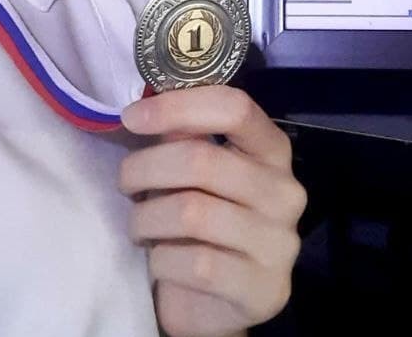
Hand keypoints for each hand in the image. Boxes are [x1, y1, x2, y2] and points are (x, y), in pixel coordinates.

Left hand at [120, 86, 306, 336]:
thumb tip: (146, 106)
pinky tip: (160, 261)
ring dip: (147, 218)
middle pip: (203, 160)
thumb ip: (183, 138)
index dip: (178, 106)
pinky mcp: (264, 289)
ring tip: (139, 225)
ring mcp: (280, 243)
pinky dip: (162, 261)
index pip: (235, 108)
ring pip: (192, 212)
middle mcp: (285, 191)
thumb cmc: (201, 226)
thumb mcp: (193, 175)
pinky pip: (196, 264)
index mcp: (273, 151)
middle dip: (146, 167)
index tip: (131, 116)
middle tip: (125, 181)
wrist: (219, 306)